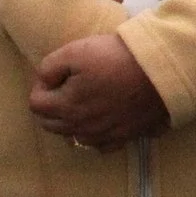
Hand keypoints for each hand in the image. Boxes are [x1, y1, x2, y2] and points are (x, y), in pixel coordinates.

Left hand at [30, 33, 168, 150]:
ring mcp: (104, 136)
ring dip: (72, 121)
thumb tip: (44, 81)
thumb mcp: (75, 51)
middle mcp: (81, 128)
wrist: (159, 70)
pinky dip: (95, 135)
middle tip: (68, 85)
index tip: (57, 74)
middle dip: (52, 105)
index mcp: (66, 107)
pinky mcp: (125, 137)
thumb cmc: (116, 58)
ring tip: (85, 100)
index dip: (41, 86)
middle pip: (51, 124)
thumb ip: (49, 67)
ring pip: (74, 136)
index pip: (36, 104)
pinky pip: (100, 146)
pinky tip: (103, 119)